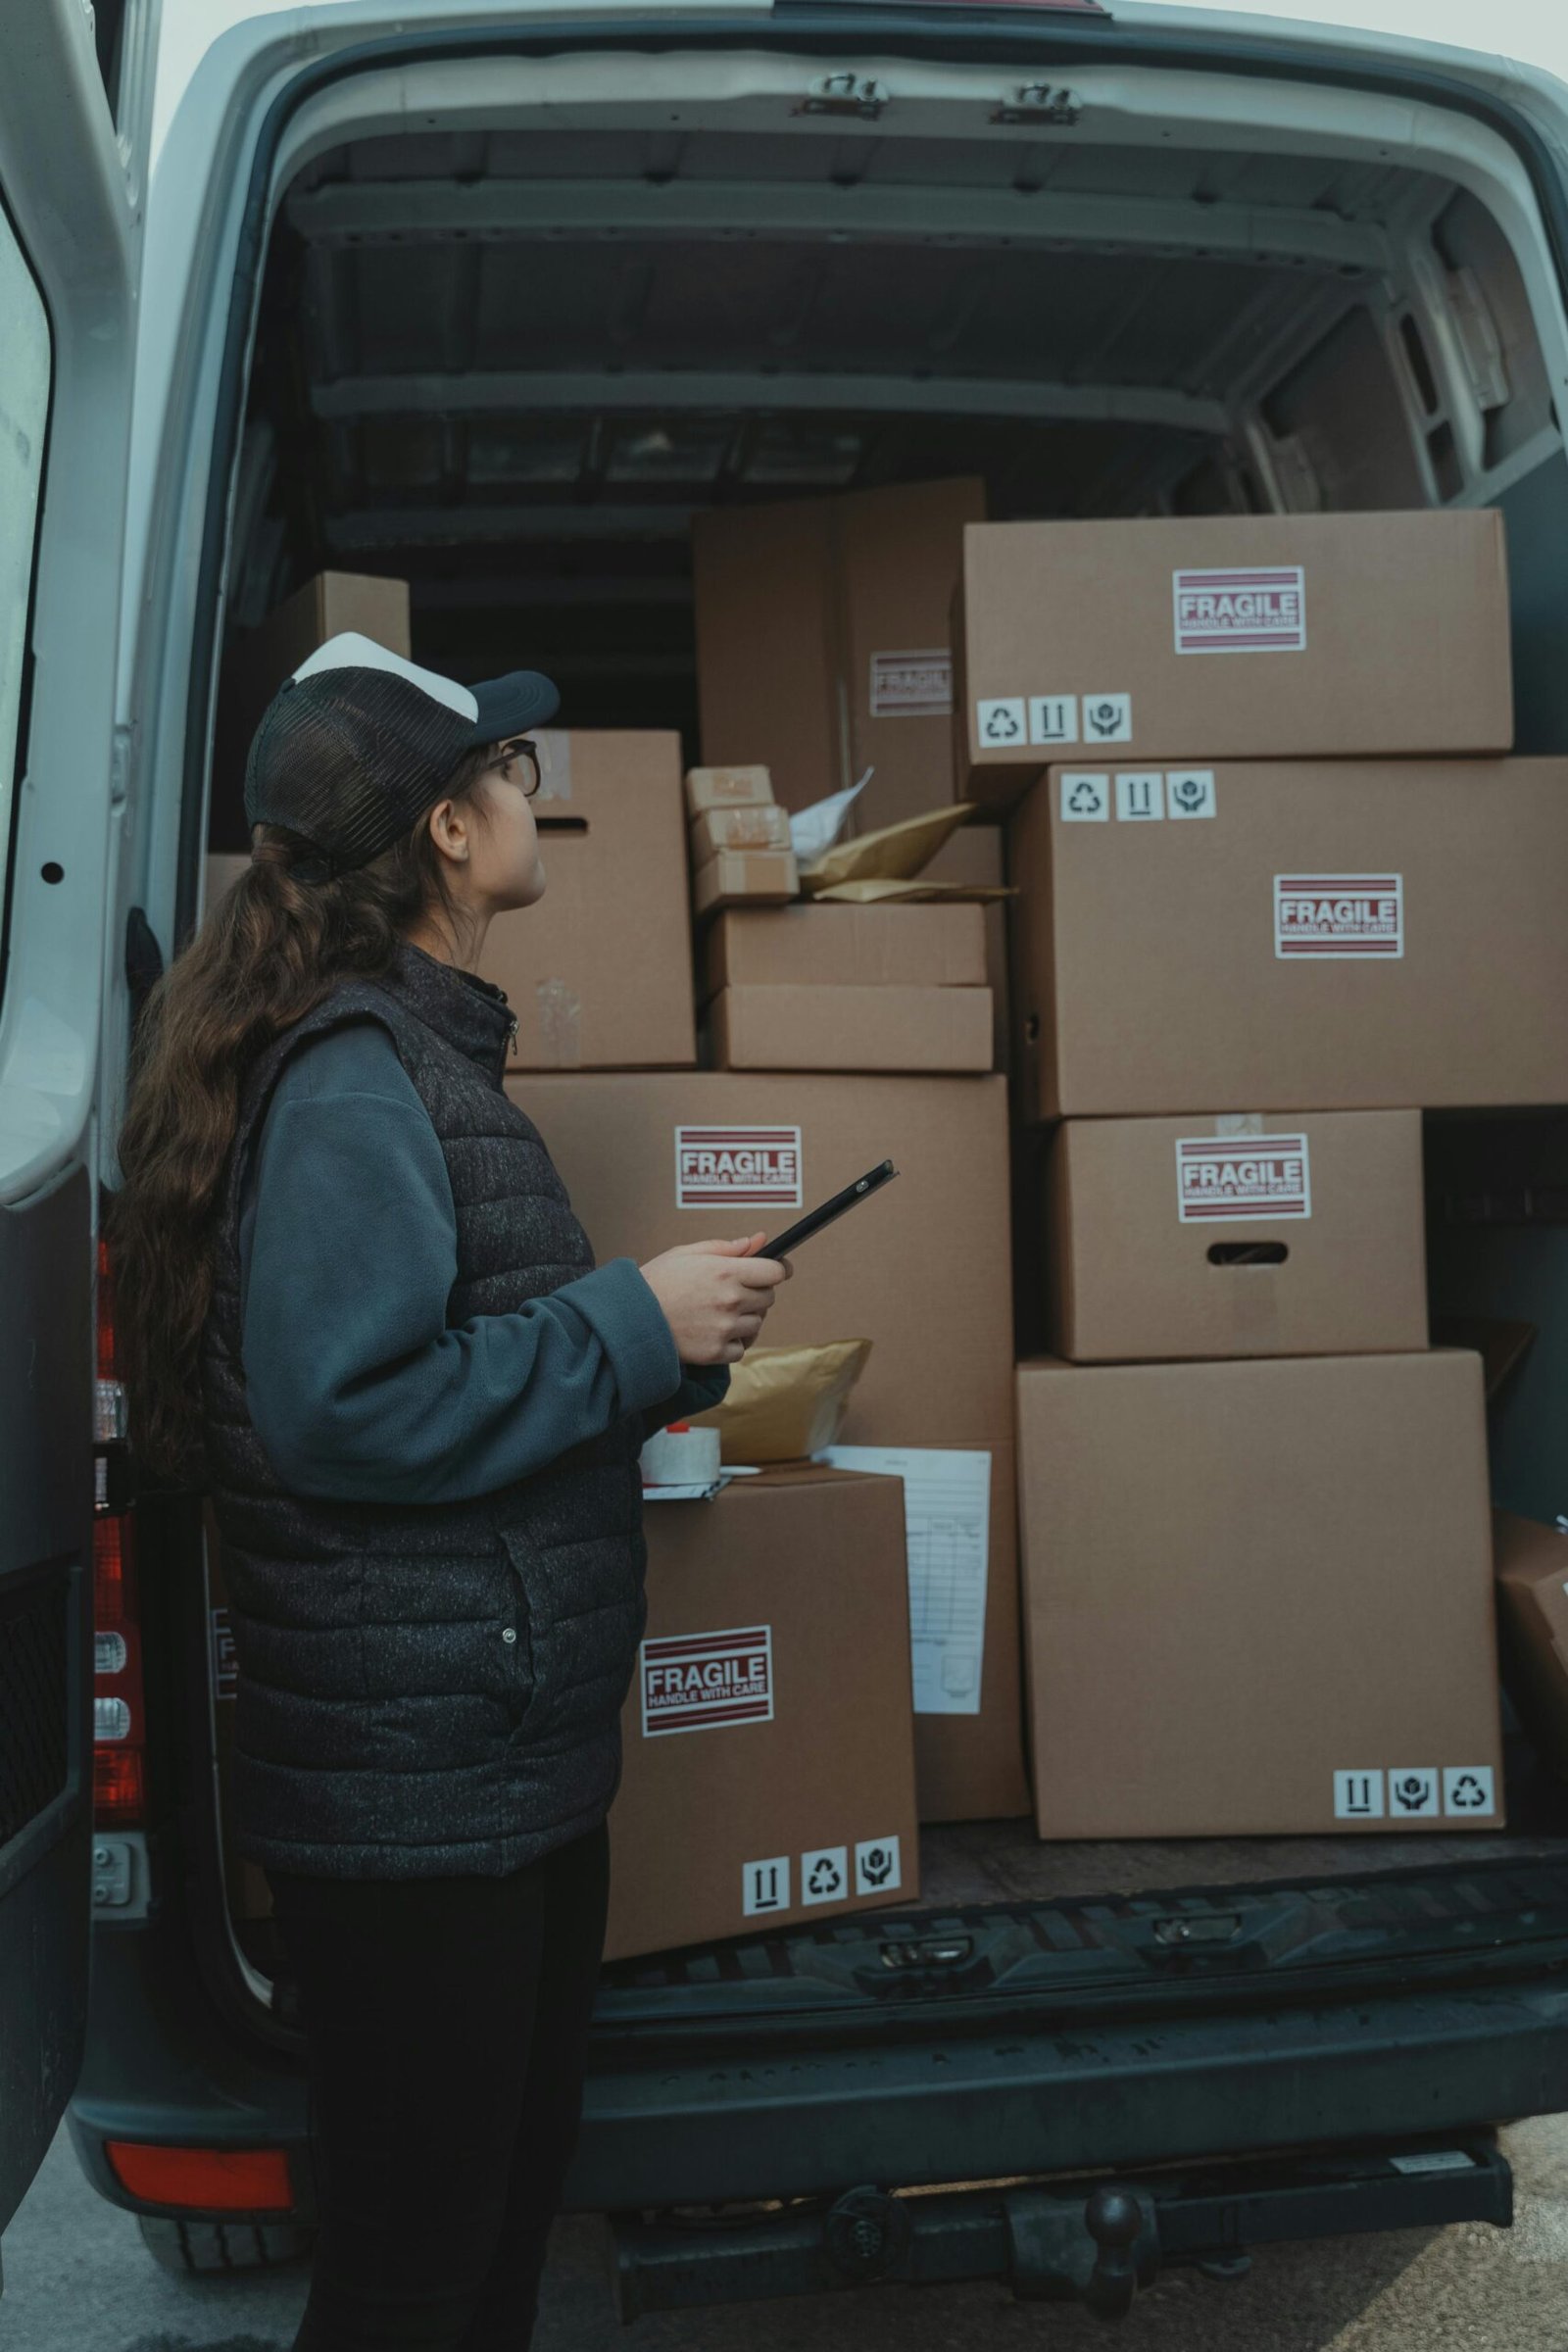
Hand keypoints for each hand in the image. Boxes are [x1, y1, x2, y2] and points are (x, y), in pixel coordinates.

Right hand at [639, 1233, 790, 1364]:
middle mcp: (731, 1300)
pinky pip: (741, 1348)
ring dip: (745, 1319)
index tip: (773, 1271)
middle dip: (756, 1293)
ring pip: (757, 1323)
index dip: (777, 1270)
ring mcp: (725, 1328)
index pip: (776, 1272)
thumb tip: (757, 1240)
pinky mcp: (716, 1352)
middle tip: (732, 1292)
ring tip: (718, 1313)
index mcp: (727, 1271)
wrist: (629, 1318)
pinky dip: (732, 1342)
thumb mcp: (687, 1253)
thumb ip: (726, 1248)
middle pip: (768, 1298)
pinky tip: (714, 1332)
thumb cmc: (656, 1282)